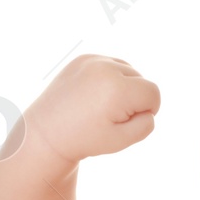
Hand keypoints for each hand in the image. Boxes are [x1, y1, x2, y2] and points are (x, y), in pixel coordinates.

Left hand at [23, 55, 159, 162]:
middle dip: (133, 99)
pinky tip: (95, 95)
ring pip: (128, 70)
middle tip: (108, 117)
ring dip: (124, 87)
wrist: (46, 133)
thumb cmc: (85, 139)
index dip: (146, 112)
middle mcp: (105, 68)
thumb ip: (146, 124)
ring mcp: (92, 60)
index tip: (125, 123)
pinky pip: (111, 64)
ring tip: (103, 106)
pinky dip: (109, 78)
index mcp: (117, 89)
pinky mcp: (83, 58)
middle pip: (142, 80)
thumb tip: (148, 105)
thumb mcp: (123, 141)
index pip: (153, 94)